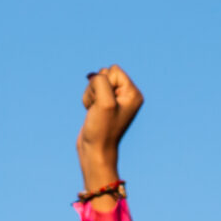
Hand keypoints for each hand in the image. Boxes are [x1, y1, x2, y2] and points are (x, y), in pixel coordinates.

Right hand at [76, 66, 142, 193]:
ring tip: (95, 111)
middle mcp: (126, 95)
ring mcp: (114, 99)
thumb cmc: (102, 129)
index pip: (113, 70)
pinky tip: (91, 112)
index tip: (106, 104)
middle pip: (104, 73)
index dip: (104, 84)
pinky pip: (91, 90)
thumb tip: (93, 76)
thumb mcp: (104, 101)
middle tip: (99, 108)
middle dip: (96, 88)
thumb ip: (101, 81)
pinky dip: (87, 100)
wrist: (95, 151)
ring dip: (90, 95)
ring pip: (95, 82)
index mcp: (133, 93)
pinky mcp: (103, 103)